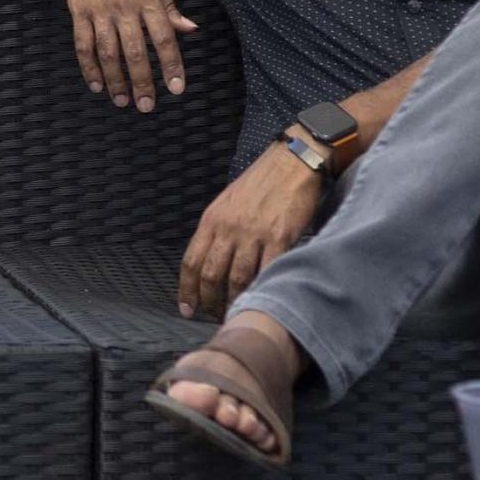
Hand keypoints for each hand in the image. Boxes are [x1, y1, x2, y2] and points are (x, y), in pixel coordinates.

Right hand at [53, 0, 197, 111]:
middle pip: (135, 52)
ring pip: (108, 53)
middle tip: (146, 106)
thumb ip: (170, 5)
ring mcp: (99, 10)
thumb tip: (190, 29)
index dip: (172, 65)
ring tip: (122, 101)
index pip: (164, 38)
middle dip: (143, 82)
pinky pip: (84, 44)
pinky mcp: (79, 10)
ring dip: (116, 80)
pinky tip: (96, 84)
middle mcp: (124, 7)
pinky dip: (89, 67)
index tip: (177, 88)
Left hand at [177, 138, 322, 318]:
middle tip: (215, 317)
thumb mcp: (227, 202)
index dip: (187, 289)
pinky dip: (262, 288)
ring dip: (235, 302)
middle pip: (211, 275)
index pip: (191, 261)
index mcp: (212, 219)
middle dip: (210, 302)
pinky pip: (267, 270)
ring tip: (237, 314)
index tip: (187, 309)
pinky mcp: (280, 237)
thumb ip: (218, 231)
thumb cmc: (260, 183)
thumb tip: (211, 262)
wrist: (292, 162)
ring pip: (237, 278)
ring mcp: (254, 233)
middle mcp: (229, 228)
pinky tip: (261, 299)